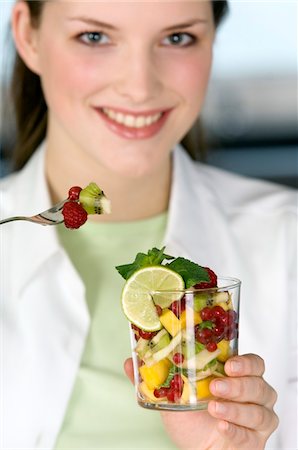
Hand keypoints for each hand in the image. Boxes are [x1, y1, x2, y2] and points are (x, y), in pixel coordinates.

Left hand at [124, 354, 278, 449]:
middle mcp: (252, 393)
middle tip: (216, 385)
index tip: (228, 364)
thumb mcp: (172, 396)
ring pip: (259, 409)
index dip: (244, 362)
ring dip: (235, 408)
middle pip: (258, 384)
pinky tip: (222, 426)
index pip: (253, 363)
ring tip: (213, 408)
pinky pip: (253, 433)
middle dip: (238, 385)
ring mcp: (257, 416)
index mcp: (235, 376)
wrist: (198, 449)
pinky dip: (236, 429)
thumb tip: (129, 363)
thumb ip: (154, 379)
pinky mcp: (256, 439)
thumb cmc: (191, 420)